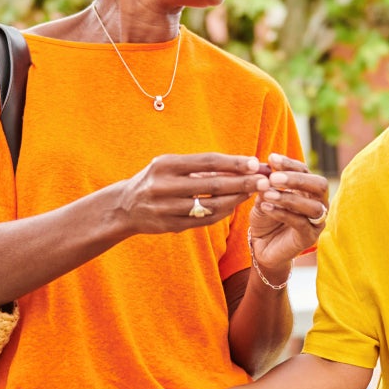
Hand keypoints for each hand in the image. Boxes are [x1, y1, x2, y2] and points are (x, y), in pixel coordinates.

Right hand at [116, 154, 265, 234]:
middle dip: (242, 183)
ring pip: (211, 206)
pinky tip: (234, 206)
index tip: (255, 162)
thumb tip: (239, 165)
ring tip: (252, 193)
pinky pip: (204, 221)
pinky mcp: (170, 226)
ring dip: (236, 200)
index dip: (233, 163)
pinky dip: (222, 213)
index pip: (207, 162)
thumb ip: (199, 166)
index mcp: (165, 165)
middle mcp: (164, 186)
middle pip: (212, 185)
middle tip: (264, 181)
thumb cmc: (155, 179)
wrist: (124, 207)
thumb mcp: (169, 165)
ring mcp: (167, 208)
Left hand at [249, 153, 329, 272]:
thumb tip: (267, 170)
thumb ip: (267, 185)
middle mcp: (318, 202)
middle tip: (273, 178)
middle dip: (296, 179)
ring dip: (289, 198)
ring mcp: (317, 221)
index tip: (271, 158)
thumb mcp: (263, 197)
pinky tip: (266, 208)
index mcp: (308, 189)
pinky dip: (283, 213)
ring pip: (312, 206)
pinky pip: (301, 223)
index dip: (289, 164)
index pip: (305, 170)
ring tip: (267, 195)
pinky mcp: (310, 237)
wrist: (262, 246)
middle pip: (319, 185)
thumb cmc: (265, 218)